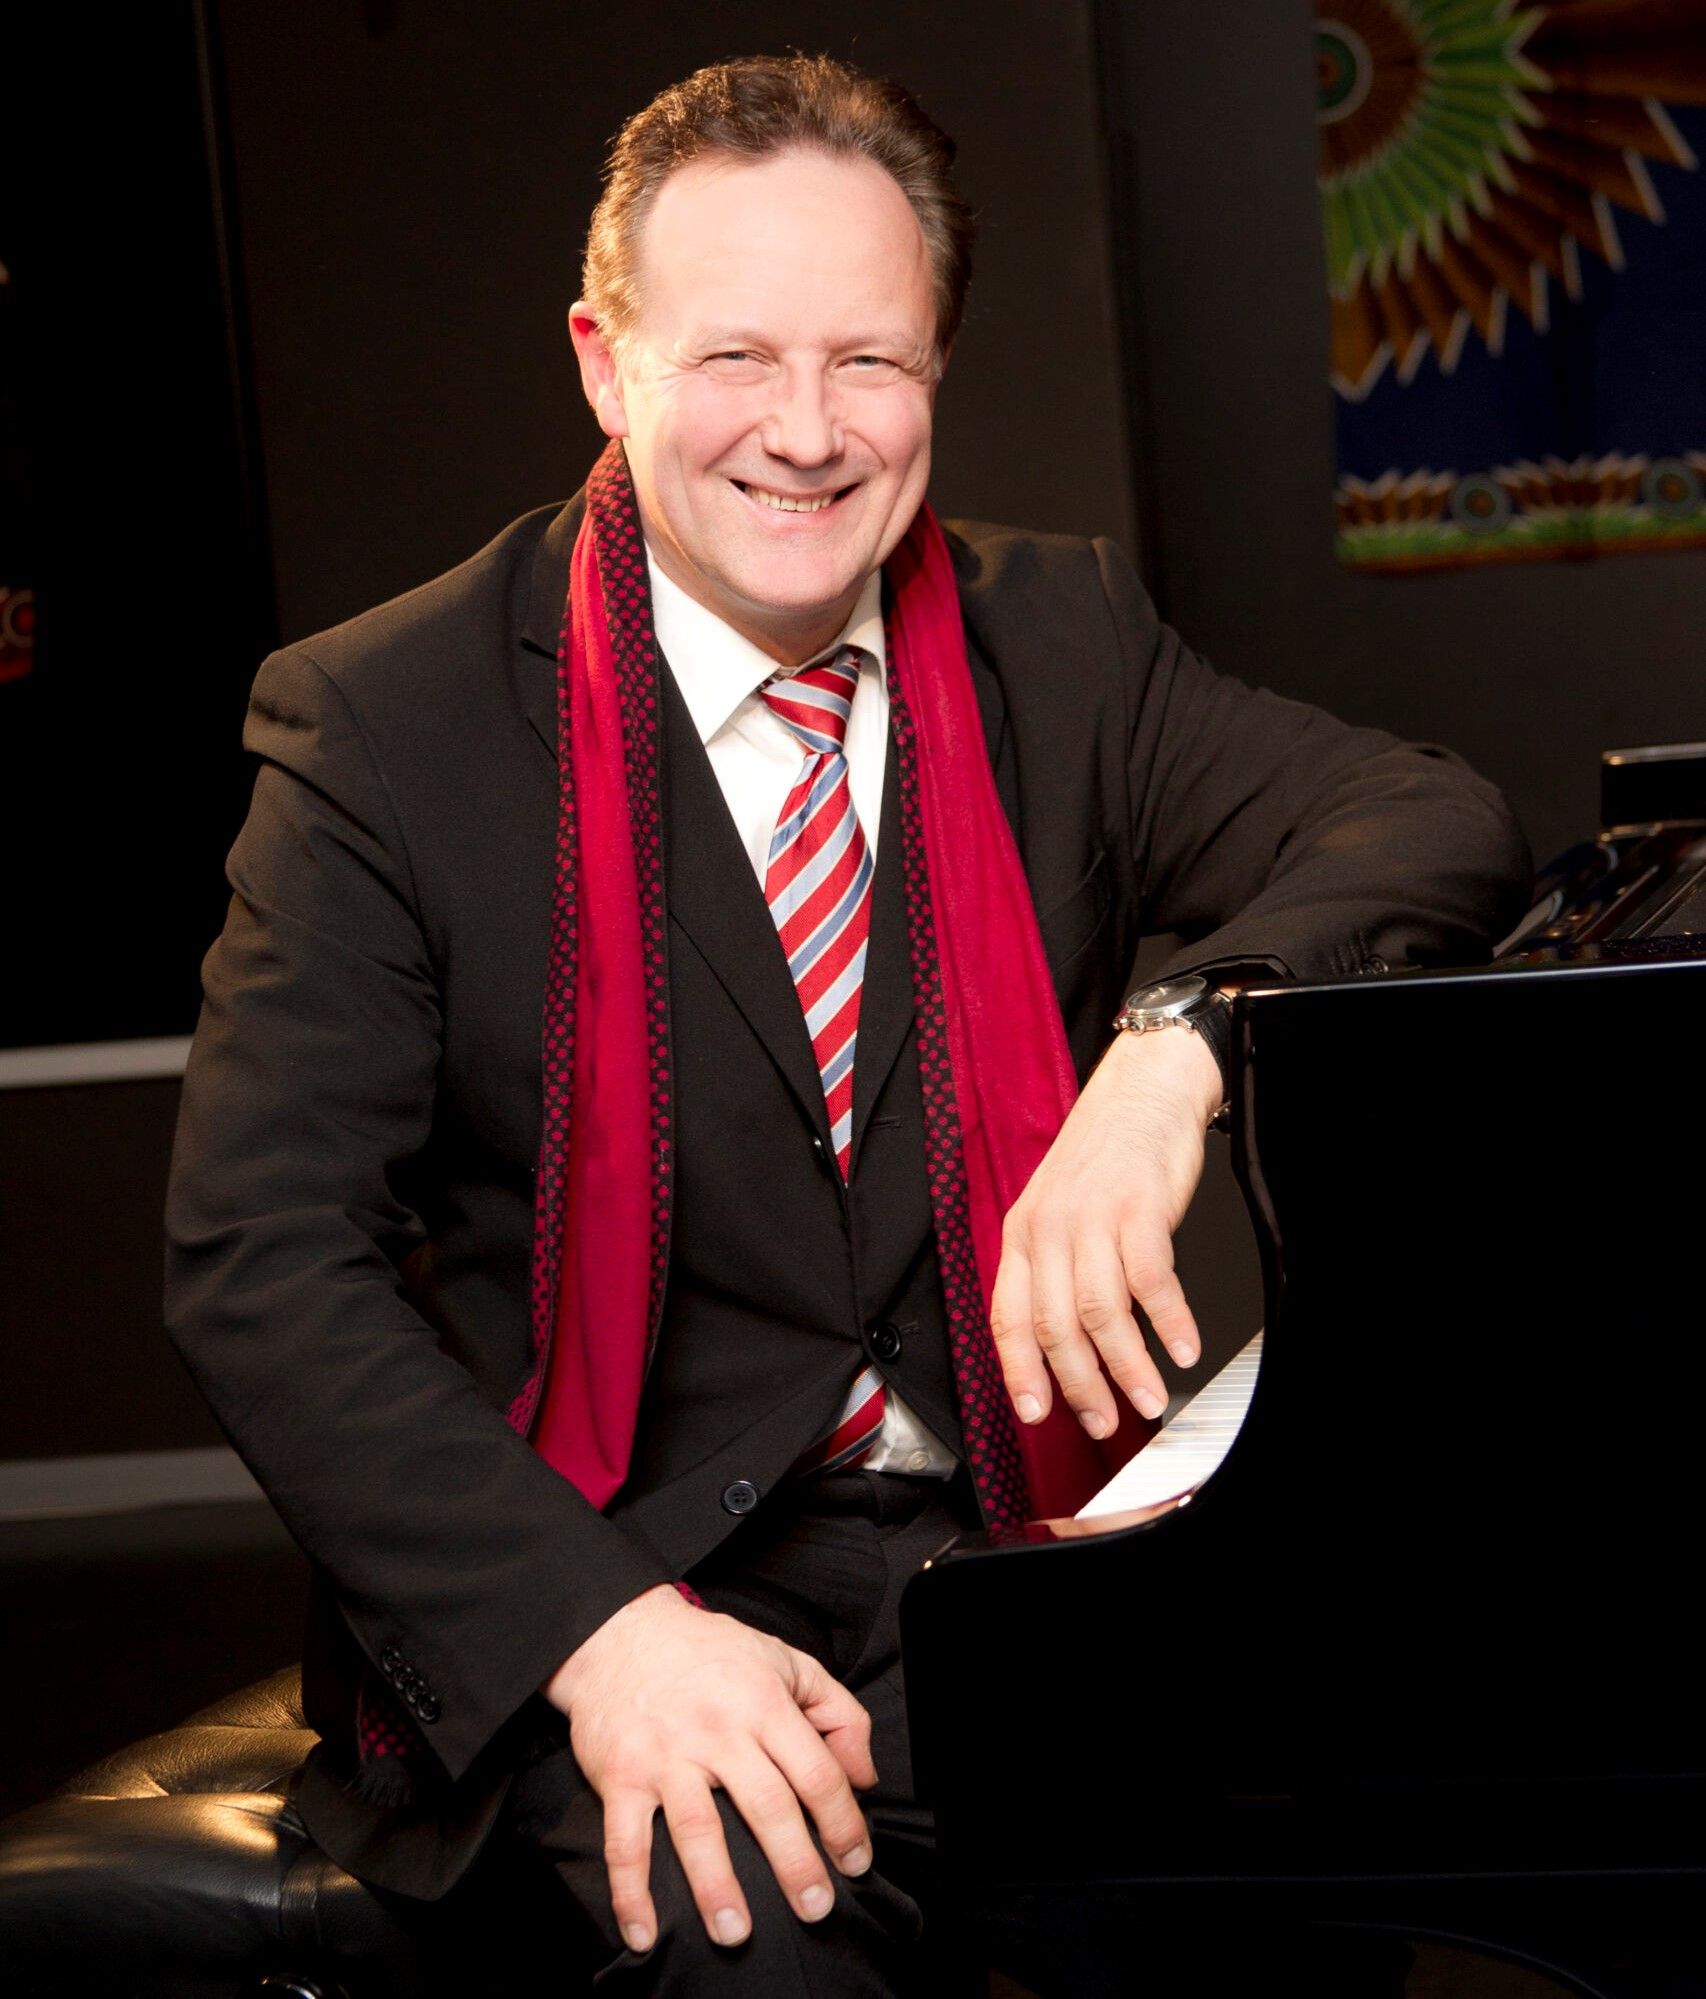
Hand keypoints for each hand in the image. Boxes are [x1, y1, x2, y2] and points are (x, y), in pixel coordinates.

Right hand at [539, 1583, 876, 1954]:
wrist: (622, 1633)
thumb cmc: (712, 1652)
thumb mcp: (785, 1661)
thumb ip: (836, 1712)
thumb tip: (864, 1777)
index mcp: (763, 1703)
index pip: (814, 1771)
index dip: (842, 1821)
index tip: (856, 1861)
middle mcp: (717, 1730)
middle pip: (766, 1806)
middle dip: (796, 1864)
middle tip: (816, 1909)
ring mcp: (666, 1755)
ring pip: (697, 1830)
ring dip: (717, 1887)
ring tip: (736, 1932)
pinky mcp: (621, 1776)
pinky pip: (625, 1842)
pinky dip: (630, 1891)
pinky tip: (643, 1931)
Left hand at [990, 1023, 1221, 1438]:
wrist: (1143, 1091)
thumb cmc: (1106, 1156)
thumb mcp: (1059, 1210)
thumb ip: (1055, 1270)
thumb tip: (1067, 1343)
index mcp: (1022, 1233)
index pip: (1008, 1317)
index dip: (1019, 1371)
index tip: (1035, 1413)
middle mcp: (1049, 1227)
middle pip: (1055, 1326)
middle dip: (1080, 1386)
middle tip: (1105, 1422)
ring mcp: (1092, 1216)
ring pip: (1099, 1312)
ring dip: (1127, 1366)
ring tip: (1147, 1398)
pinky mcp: (1138, 1207)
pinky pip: (1150, 1280)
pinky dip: (1168, 1321)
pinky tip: (1181, 1347)